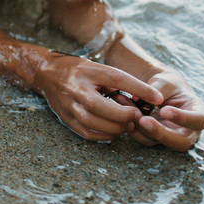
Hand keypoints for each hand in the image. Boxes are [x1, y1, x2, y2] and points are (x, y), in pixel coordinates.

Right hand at [33, 52, 162, 141]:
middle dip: (124, 115)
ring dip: (115, 128)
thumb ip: (120, 81)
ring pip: (93, 123)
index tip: (158, 98)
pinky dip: (104, 136)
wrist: (46, 74)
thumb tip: (151, 96)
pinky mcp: (66, 119)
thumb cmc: (77, 70)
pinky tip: (113, 132)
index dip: (139, 89)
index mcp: (86, 72)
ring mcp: (68, 106)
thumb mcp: (97, 67)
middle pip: (101, 106)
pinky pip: (88, 134)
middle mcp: (75, 89)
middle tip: (137, 116)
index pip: (116, 78)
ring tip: (127, 125)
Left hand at [124, 69, 203, 150]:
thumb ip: (158, 89)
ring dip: (141, 128)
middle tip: (143, 120)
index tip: (164, 110)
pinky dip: (132, 127)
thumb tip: (140, 99)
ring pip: (158, 141)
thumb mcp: (165, 81)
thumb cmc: (167, 84)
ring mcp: (171, 136)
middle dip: (161, 133)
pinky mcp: (154, 138)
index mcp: (199, 112)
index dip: (183, 118)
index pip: (199, 120)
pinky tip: (123, 113)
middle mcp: (188, 130)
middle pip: (181, 142)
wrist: (157, 90)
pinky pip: (143, 137)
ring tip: (129, 109)